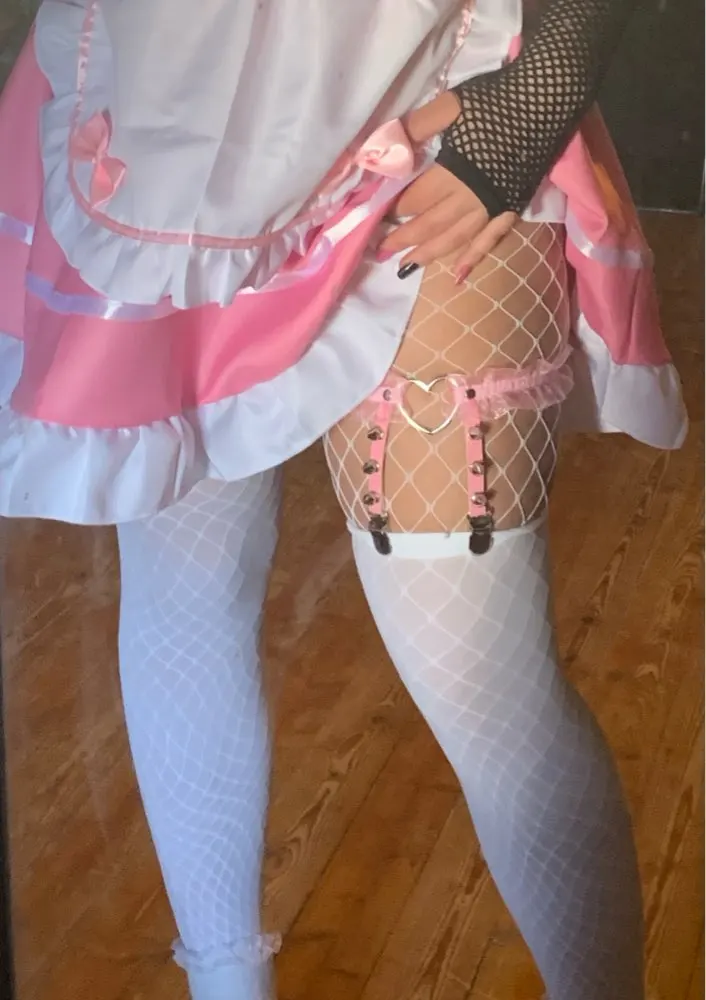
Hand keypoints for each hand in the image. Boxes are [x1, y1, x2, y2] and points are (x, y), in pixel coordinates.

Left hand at [378, 95, 517, 280]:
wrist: (549, 97)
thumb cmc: (497, 100)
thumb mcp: (451, 106)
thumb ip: (418, 127)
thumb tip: (387, 144)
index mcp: (454, 173)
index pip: (417, 199)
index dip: (396, 209)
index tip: (377, 216)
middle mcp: (472, 198)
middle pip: (432, 224)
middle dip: (405, 238)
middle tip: (381, 249)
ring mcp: (493, 207)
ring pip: (456, 239)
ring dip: (431, 253)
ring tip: (408, 265)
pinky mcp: (511, 207)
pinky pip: (490, 239)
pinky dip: (473, 257)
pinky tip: (458, 274)